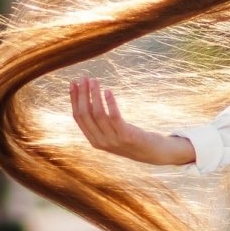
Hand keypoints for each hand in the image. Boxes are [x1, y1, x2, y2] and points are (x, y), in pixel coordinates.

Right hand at [69, 73, 194, 164]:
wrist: (155, 152)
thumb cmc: (132, 138)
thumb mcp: (112, 132)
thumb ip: (100, 122)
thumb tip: (88, 99)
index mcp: (94, 140)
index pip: (78, 117)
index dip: (74, 99)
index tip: (74, 83)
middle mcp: (100, 142)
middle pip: (85, 114)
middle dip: (82, 94)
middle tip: (84, 78)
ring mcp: (113, 141)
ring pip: (97, 114)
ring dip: (94, 94)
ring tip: (95, 80)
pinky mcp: (127, 137)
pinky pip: (114, 117)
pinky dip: (110, 103)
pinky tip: (108, 91)